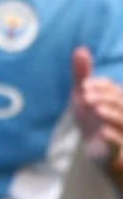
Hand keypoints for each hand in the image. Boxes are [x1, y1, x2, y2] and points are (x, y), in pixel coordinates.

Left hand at [71, 47, 122, 170]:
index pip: (112, 88)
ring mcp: (122, 131)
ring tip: (96, 109)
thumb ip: (82, 75)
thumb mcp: (83, 96)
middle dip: (104, 98)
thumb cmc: (92, 119)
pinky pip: (119, 143)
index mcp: (116, 99)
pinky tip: (102, 132)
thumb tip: (80, 49)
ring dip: (110, 114)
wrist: (96, 150)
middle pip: (119, 102)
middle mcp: (122, 113)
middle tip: (85, 97)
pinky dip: (112, 137)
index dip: (100, 86)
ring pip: (122, 121)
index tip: (83, 85)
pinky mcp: (117, 149)